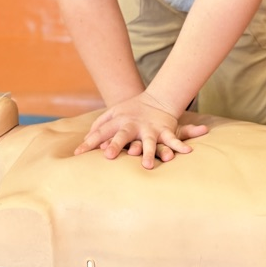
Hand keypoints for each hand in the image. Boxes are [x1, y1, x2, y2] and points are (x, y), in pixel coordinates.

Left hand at [74, 91, 207, 168]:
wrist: (157, 100)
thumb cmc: (131, 111)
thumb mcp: (113, 113)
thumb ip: (100, 125)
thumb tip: (86, 139)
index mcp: (119, 122)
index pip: (101, 132)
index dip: (90, 142)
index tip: (78, 153)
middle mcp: (133, 125)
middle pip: (122, 135)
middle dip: (116, 144)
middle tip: (108, 155)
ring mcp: (149, 129)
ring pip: (148, 142)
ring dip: (147, 153)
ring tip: (147, 166)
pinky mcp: (164, 131)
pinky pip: (173, 139)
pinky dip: (180, 145)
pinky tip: (187, 152)